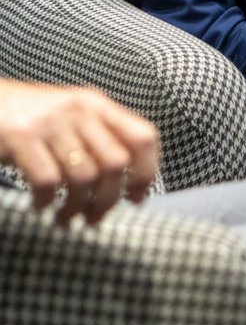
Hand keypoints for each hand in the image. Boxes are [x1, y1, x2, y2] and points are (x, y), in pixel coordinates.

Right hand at [0, 79, 158, 225]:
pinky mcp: (19, 135)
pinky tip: (41, 206)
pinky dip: (47, 201)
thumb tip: (131, 186)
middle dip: (108, 200)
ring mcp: (49, 121)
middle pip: (115, 164)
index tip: (135, 198)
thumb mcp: (72, 117)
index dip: (146, 172)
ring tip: (66, 219)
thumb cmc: (31, 119)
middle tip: (94, 218)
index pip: (143, 137)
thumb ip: (100, 139)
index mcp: (98, 105)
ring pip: (83, 177)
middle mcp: (79, 109)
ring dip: (77, 208)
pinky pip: (48, 181)